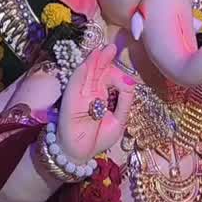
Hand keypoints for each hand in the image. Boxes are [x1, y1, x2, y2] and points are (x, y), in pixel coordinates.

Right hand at [56, 45, 134, 162]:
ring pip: (87, 74)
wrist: (80, 154)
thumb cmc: (98, 138)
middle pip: (98, 72)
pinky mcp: (70, 101)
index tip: (127, 82)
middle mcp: (90, 93)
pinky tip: (87, 63)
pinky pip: (75, 84)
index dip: (118, 75)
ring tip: (101, 49)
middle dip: (104, 60)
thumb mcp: (119, 120)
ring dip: (93, 62)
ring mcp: (80, 95)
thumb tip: (131, 81)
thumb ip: (124, 101)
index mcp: (102, 97)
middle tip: (111, 47)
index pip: (109, 79)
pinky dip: (81, 73)